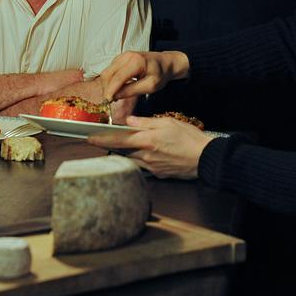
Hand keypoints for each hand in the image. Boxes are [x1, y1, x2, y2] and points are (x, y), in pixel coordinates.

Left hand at [87, 115, 213, 179]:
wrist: (205, 158)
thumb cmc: (189, 138)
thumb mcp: (167, 122)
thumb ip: (145, 122)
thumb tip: (130, 121)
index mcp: (147, 140)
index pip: (118, 140)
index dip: (102, 140)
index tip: (90, 138)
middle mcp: (146, 155)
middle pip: (122, 151)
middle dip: (112, 146)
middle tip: (105, 140)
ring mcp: (151, 167)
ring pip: (131, 159)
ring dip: (126, 153)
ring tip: (129, 145)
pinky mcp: (158, 174)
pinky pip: (143, 166)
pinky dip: (140, 159)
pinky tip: (147, 153)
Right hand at [99, 51, 189, 101]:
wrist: (165, 63)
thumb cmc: (161, 74)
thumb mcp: (150, 86)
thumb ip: (132, 90)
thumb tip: (116, 95)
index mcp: (136, 62)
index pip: (118, 78)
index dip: (110, 90)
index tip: (107, 101)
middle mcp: (127, 56)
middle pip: (108, 74)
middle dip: (107, 88)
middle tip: (110, 101)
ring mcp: (123, 56)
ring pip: (107, 72)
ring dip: (107, 85)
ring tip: (114, 95)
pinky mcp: (121, 58)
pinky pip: (110, 70)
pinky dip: (110, 80)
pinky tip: (117, 88)